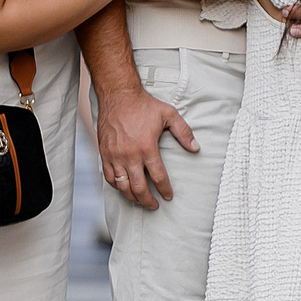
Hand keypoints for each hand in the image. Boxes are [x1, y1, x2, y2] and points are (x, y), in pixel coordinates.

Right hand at [96, 83, 194, 208]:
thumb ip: (184, 132)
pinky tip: (123, 188)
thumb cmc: (143, 105)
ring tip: (140, 201)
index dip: (165, 190)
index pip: (158, 177)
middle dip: (148, 200)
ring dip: (132, 197)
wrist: (118, 95)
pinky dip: (117, 186)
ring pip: (123, 186)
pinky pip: (109, 177)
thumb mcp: (169, 114)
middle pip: (139, 187)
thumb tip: (196, 148)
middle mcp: (130, 155)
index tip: (168, 196)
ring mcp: (115, 156)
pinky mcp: (104, 153)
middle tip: (154, 205)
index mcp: (147, 148)